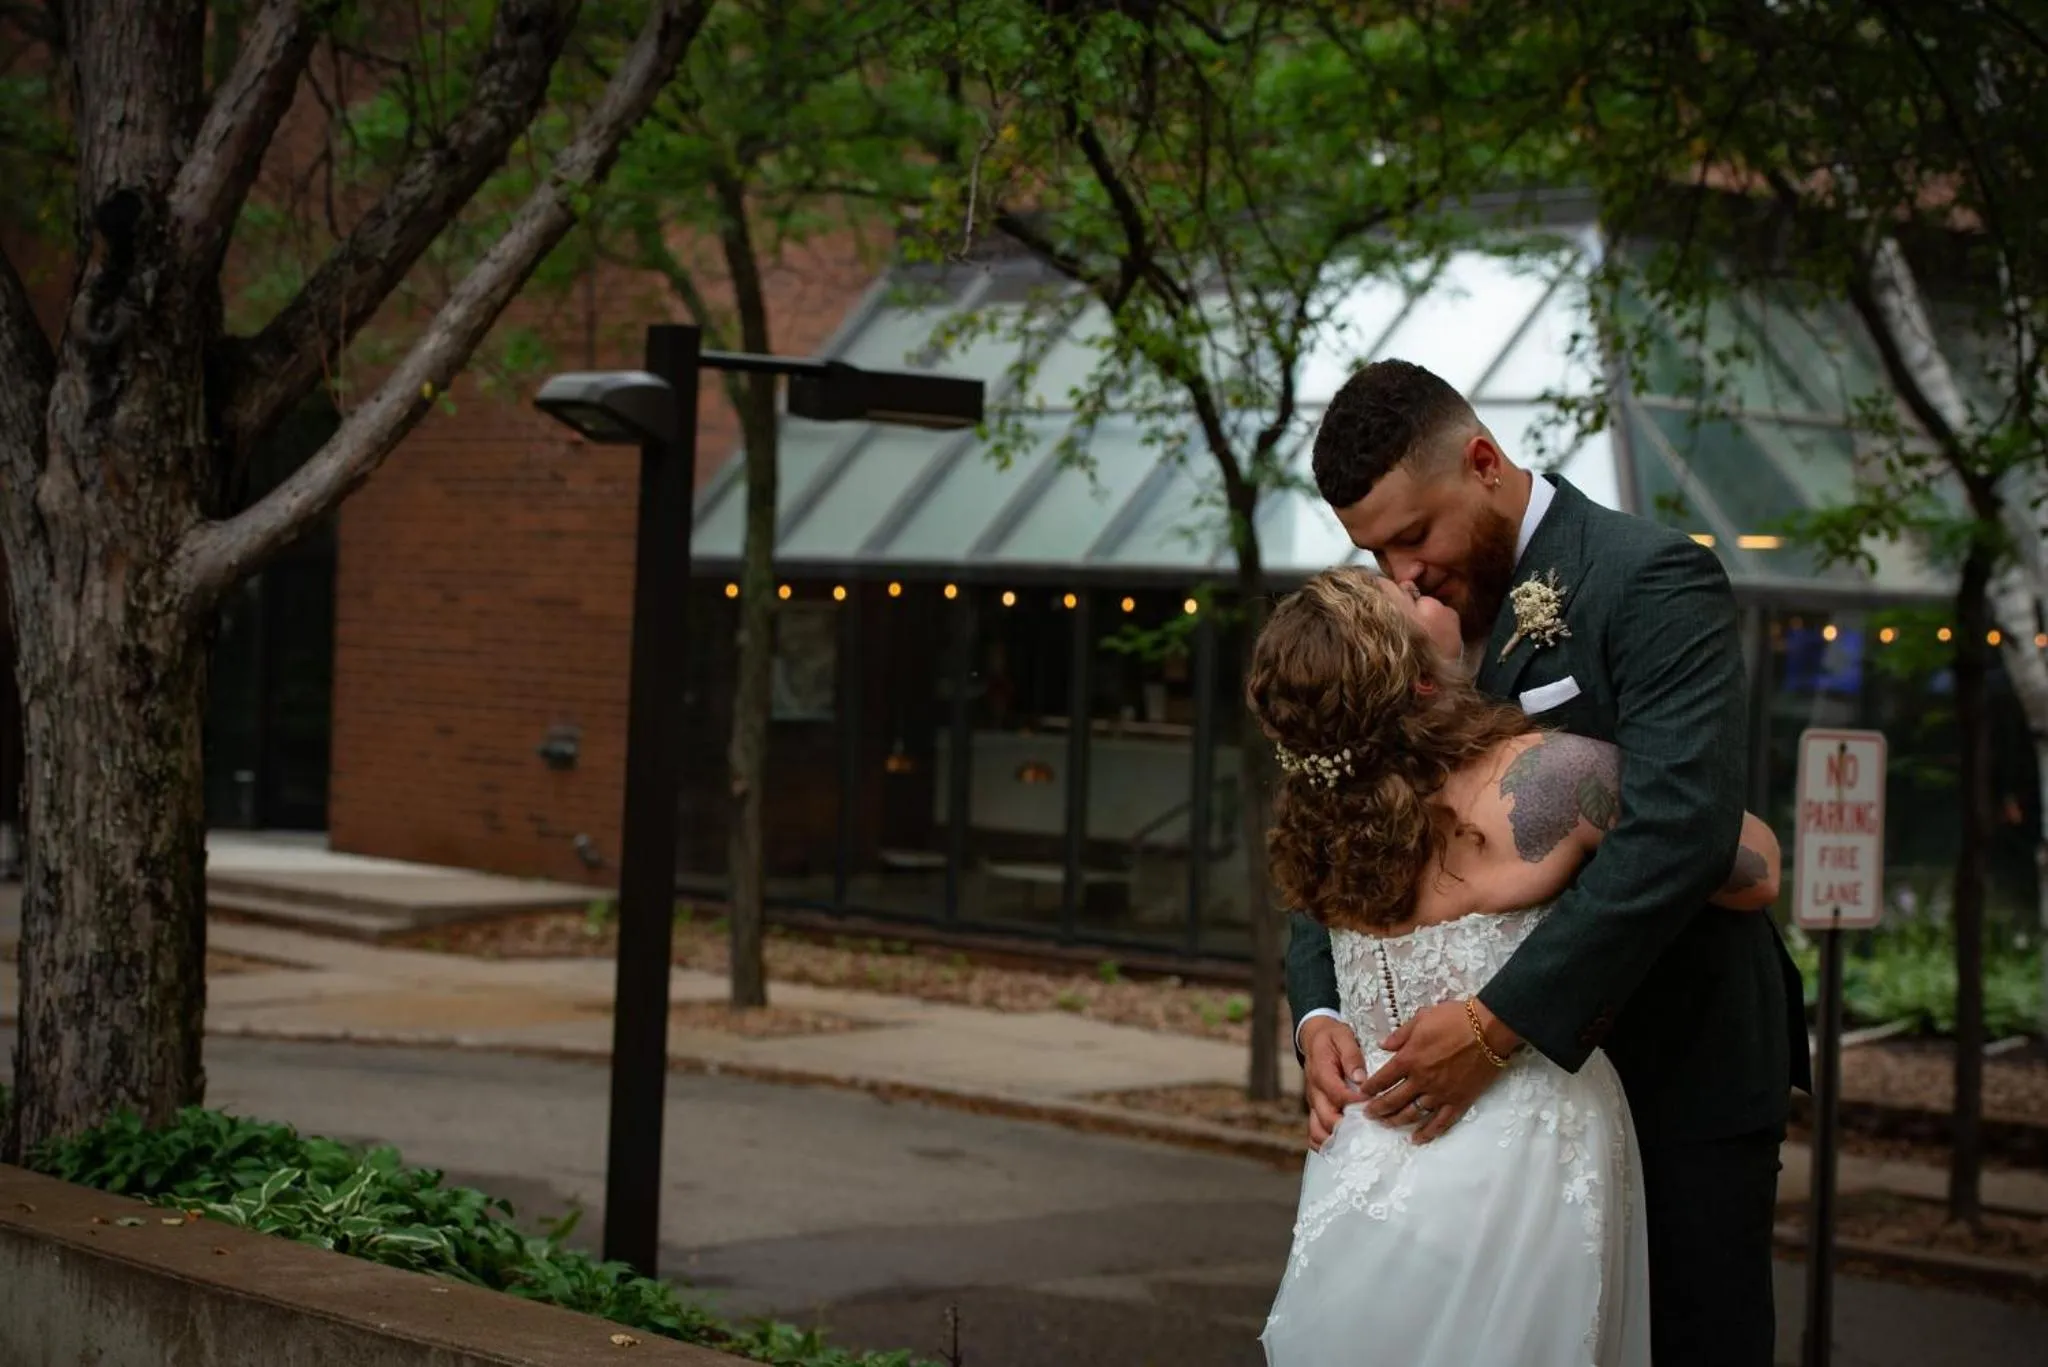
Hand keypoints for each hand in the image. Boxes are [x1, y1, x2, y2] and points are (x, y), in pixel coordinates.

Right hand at [1299, 1015, 1365, 1149]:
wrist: (1314, 1038)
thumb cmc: (1332, 1038)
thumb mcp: (1343, 1037)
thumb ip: (1352, 1057)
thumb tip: (1361, 1079)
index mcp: (1321, 1073)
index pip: (1337, 1094)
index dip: (1355, 1103)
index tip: (1372, 1104)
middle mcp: (1314, 1092)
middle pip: (1326, 1118)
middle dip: (1347, 1128)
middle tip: (1368, 1132)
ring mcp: (1314, 1103)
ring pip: (1317, 1130)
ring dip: (1334, 1141)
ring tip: (1355, 1146)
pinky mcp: (1316, 1109)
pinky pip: (1314, 1131)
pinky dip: (1324, 1143)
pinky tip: (1341, 1148)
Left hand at [1359, 999, 1520, 1143]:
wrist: (1489, 1030)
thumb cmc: (1455, 1018)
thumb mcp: (1422, 1018)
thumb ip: (1400, 1035)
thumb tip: (1383, 1045)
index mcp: (1410, 1059)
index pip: (1383, 1079)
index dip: (1370, 1088)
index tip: (1362, 1094)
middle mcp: (1421, 1080)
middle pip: (1393, 1100)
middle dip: (1378, 1109)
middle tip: (1368, 1115)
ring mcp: (1440, 1093)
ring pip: (1413, 1114)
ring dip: (1396, 1121)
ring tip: (1386, 1125)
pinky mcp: (1459, 1101)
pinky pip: (1441, 1123)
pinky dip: (1428, 1133)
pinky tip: (1417, 1139)